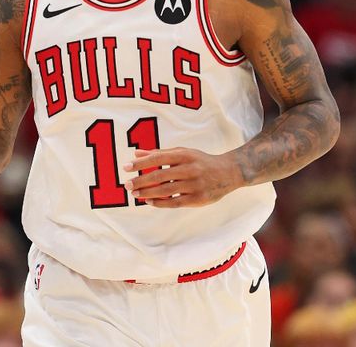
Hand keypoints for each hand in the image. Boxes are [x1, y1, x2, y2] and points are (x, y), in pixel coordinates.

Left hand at [123, 147, 240, 207]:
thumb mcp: (182, 152)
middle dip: (141, 180)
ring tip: (135, 194)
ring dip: (147, 193)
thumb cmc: (200, 161)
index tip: (126, 167)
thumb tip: (136, 153)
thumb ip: (159, 153)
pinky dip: (160, 203)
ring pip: (165, 190)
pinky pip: (174, 202)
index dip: (141, 163)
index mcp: (184, 155)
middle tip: (127, 184)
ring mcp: (194, 184)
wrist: (228, 172)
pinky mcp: (198, 199)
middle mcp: (189, 168)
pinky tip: (149, 201)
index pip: (158, 158)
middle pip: (159, 175)